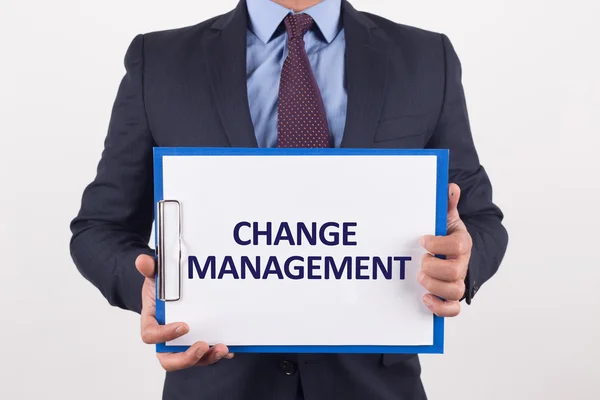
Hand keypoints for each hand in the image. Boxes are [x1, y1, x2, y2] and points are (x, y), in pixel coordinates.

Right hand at [135, 254, 233, 370]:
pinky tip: (231, 349)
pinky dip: (217, 354)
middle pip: (169, 359)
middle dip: (186, 358)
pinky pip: (206, 356)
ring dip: (207, 358)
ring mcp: (182, 344)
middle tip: (202, 346)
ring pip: (191, 360)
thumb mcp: (155, 275)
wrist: (169, 291)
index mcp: (152, 322)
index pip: (151, 335)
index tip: (184, 326)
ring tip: (223, 349)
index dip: (165, 334)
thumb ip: (149, 268)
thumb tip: (143, 261)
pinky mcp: (196, 343)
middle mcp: (165, 339)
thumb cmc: (161, 286)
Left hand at [418, 183, 471, 316]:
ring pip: (454, 291)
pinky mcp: (450, 297)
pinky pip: (452, 309)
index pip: (459, 245)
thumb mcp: (445, 218)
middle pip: (454, 271)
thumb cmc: (446, 235)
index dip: (439, 244)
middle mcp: (462, 263)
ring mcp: (457, 281)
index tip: (422, 240)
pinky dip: (440, 307)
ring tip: (421, 278)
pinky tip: (425, 299)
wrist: (453, 253)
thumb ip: (447, 205)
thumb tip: (450, 188)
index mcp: (462, 243)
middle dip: (433, 267)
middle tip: (421, 261)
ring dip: (434, 286)